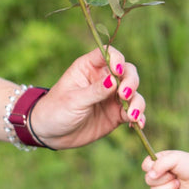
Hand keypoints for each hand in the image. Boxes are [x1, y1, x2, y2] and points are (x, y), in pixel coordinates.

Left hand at [29, 46, 145, 149]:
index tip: (117, 71)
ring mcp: (111, 97)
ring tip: (132, 115)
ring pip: (134, 93)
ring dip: (137, 102)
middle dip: (131, 82)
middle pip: (127, 72)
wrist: (49, 134)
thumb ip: (95, 91)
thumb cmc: (56, 110)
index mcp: (89, 67)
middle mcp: (104, 79)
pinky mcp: (116, 114)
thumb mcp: (73, 100)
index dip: (117, 59)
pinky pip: (133, 113)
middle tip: (124, 95)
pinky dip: (138, 117)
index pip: (109, 54)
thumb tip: (114, 80)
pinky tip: (137, 124)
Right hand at [142, 150, 188, 188]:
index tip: (166, 167)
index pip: (145, 167)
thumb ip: (161, 164)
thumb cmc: (187, 164)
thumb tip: (150, 176)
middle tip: (175, 175)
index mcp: (155, 163)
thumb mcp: (174, 159)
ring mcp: (160, 187)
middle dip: (164, 179)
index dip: (153, 169)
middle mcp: (156, 175)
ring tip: (178, 183)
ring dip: (169, 188)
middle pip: (149, 181)